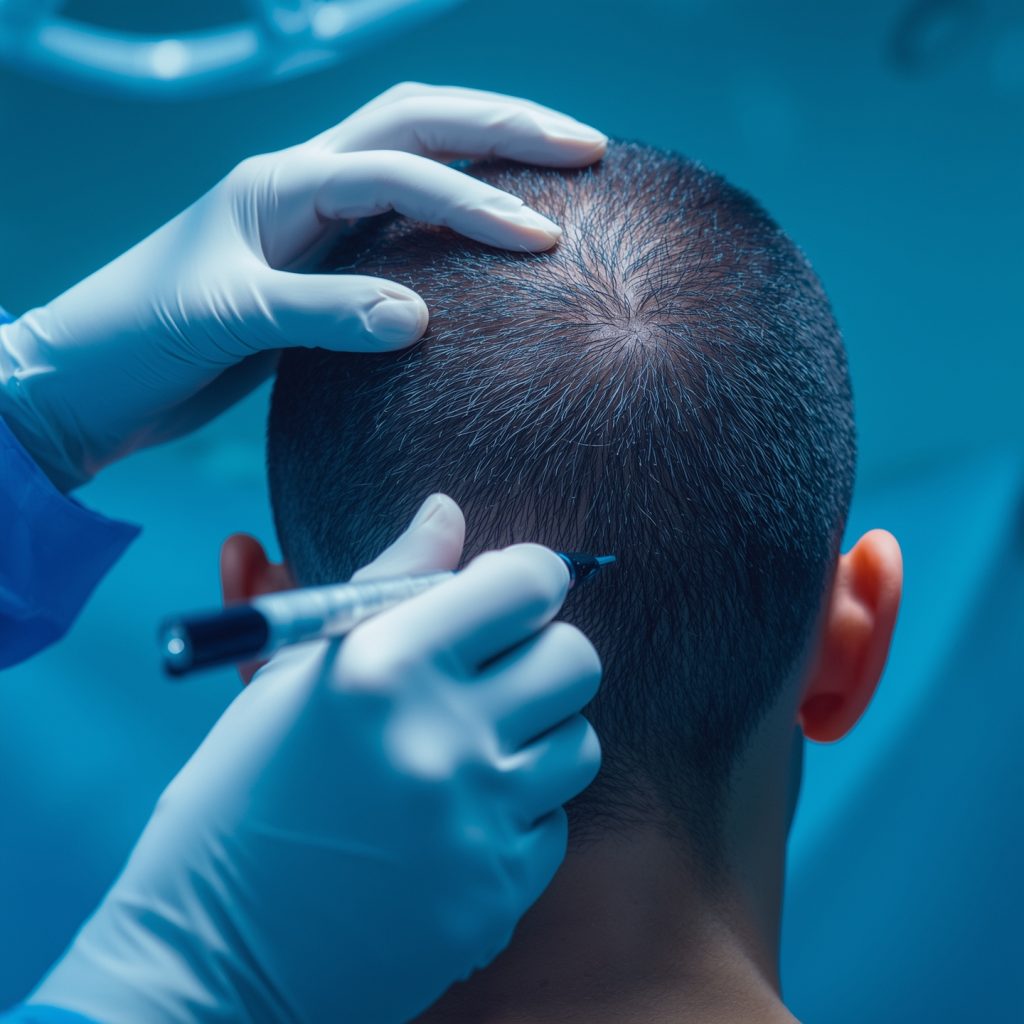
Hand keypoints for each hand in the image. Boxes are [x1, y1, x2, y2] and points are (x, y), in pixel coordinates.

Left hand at [0, 84, 605, 489]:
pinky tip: (496, 225)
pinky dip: (455, 208)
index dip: (473, 204)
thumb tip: (418, 319)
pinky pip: (399, 216)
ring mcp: (314, 218)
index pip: (397, 172)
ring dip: (486, 147)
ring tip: (560, 160)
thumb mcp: (228, 321)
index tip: (541, 241)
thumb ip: (321, 316)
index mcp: (279, 184)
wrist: (97, 375)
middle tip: (586, 145)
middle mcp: (301, 184)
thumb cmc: (142, 338)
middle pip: (418, 121)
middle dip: (505, 127)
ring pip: (413, 152)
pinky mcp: (320, 261)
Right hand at [29, 494, 601, 1023]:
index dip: (530, 576)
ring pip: (580, 741)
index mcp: (385, 665)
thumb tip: (446, 511)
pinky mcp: (497, 894)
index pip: (528, 582)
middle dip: (544, 650)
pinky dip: (517, 815)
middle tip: (498, 669)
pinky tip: (457, 823)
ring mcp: (477, 821)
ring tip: (473, 748)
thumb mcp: (298, 671)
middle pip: (576, 657)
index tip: (512, 591)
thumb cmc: (241, 795)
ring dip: (537, 735)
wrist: (214, 954)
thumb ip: (389, 579)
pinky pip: (554, 824)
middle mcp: (443, 737)